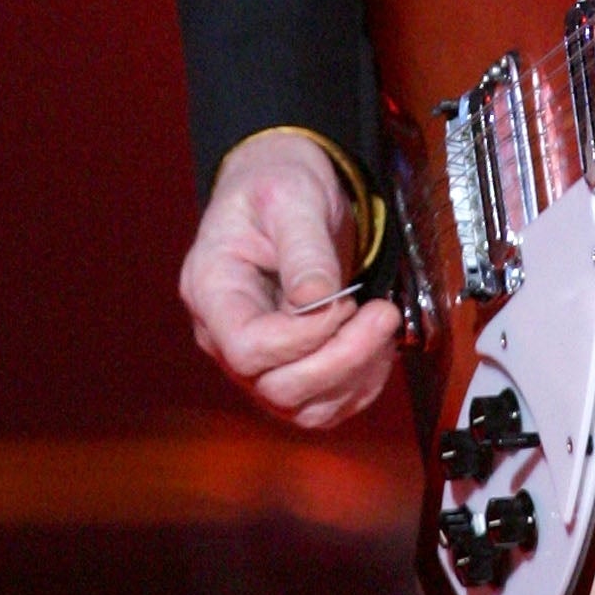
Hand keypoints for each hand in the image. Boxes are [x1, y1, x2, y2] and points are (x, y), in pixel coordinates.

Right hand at [179, 132, 399, 430]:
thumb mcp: (291, 198)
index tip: (345, 299)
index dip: (302, 338)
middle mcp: (225, 336)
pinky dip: (360, 385)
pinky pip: (323, 405)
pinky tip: (378, 346)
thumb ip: (303, 247)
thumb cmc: (277, 186)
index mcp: (212, 290)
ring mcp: (256, 359)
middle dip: (341, 359)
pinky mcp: (289, 367)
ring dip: (355, 376)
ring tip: (383, 324)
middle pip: (276, 388)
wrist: (285, 191)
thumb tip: (318, 297)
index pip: (247, 348)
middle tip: (382, 312)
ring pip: (303, 407)